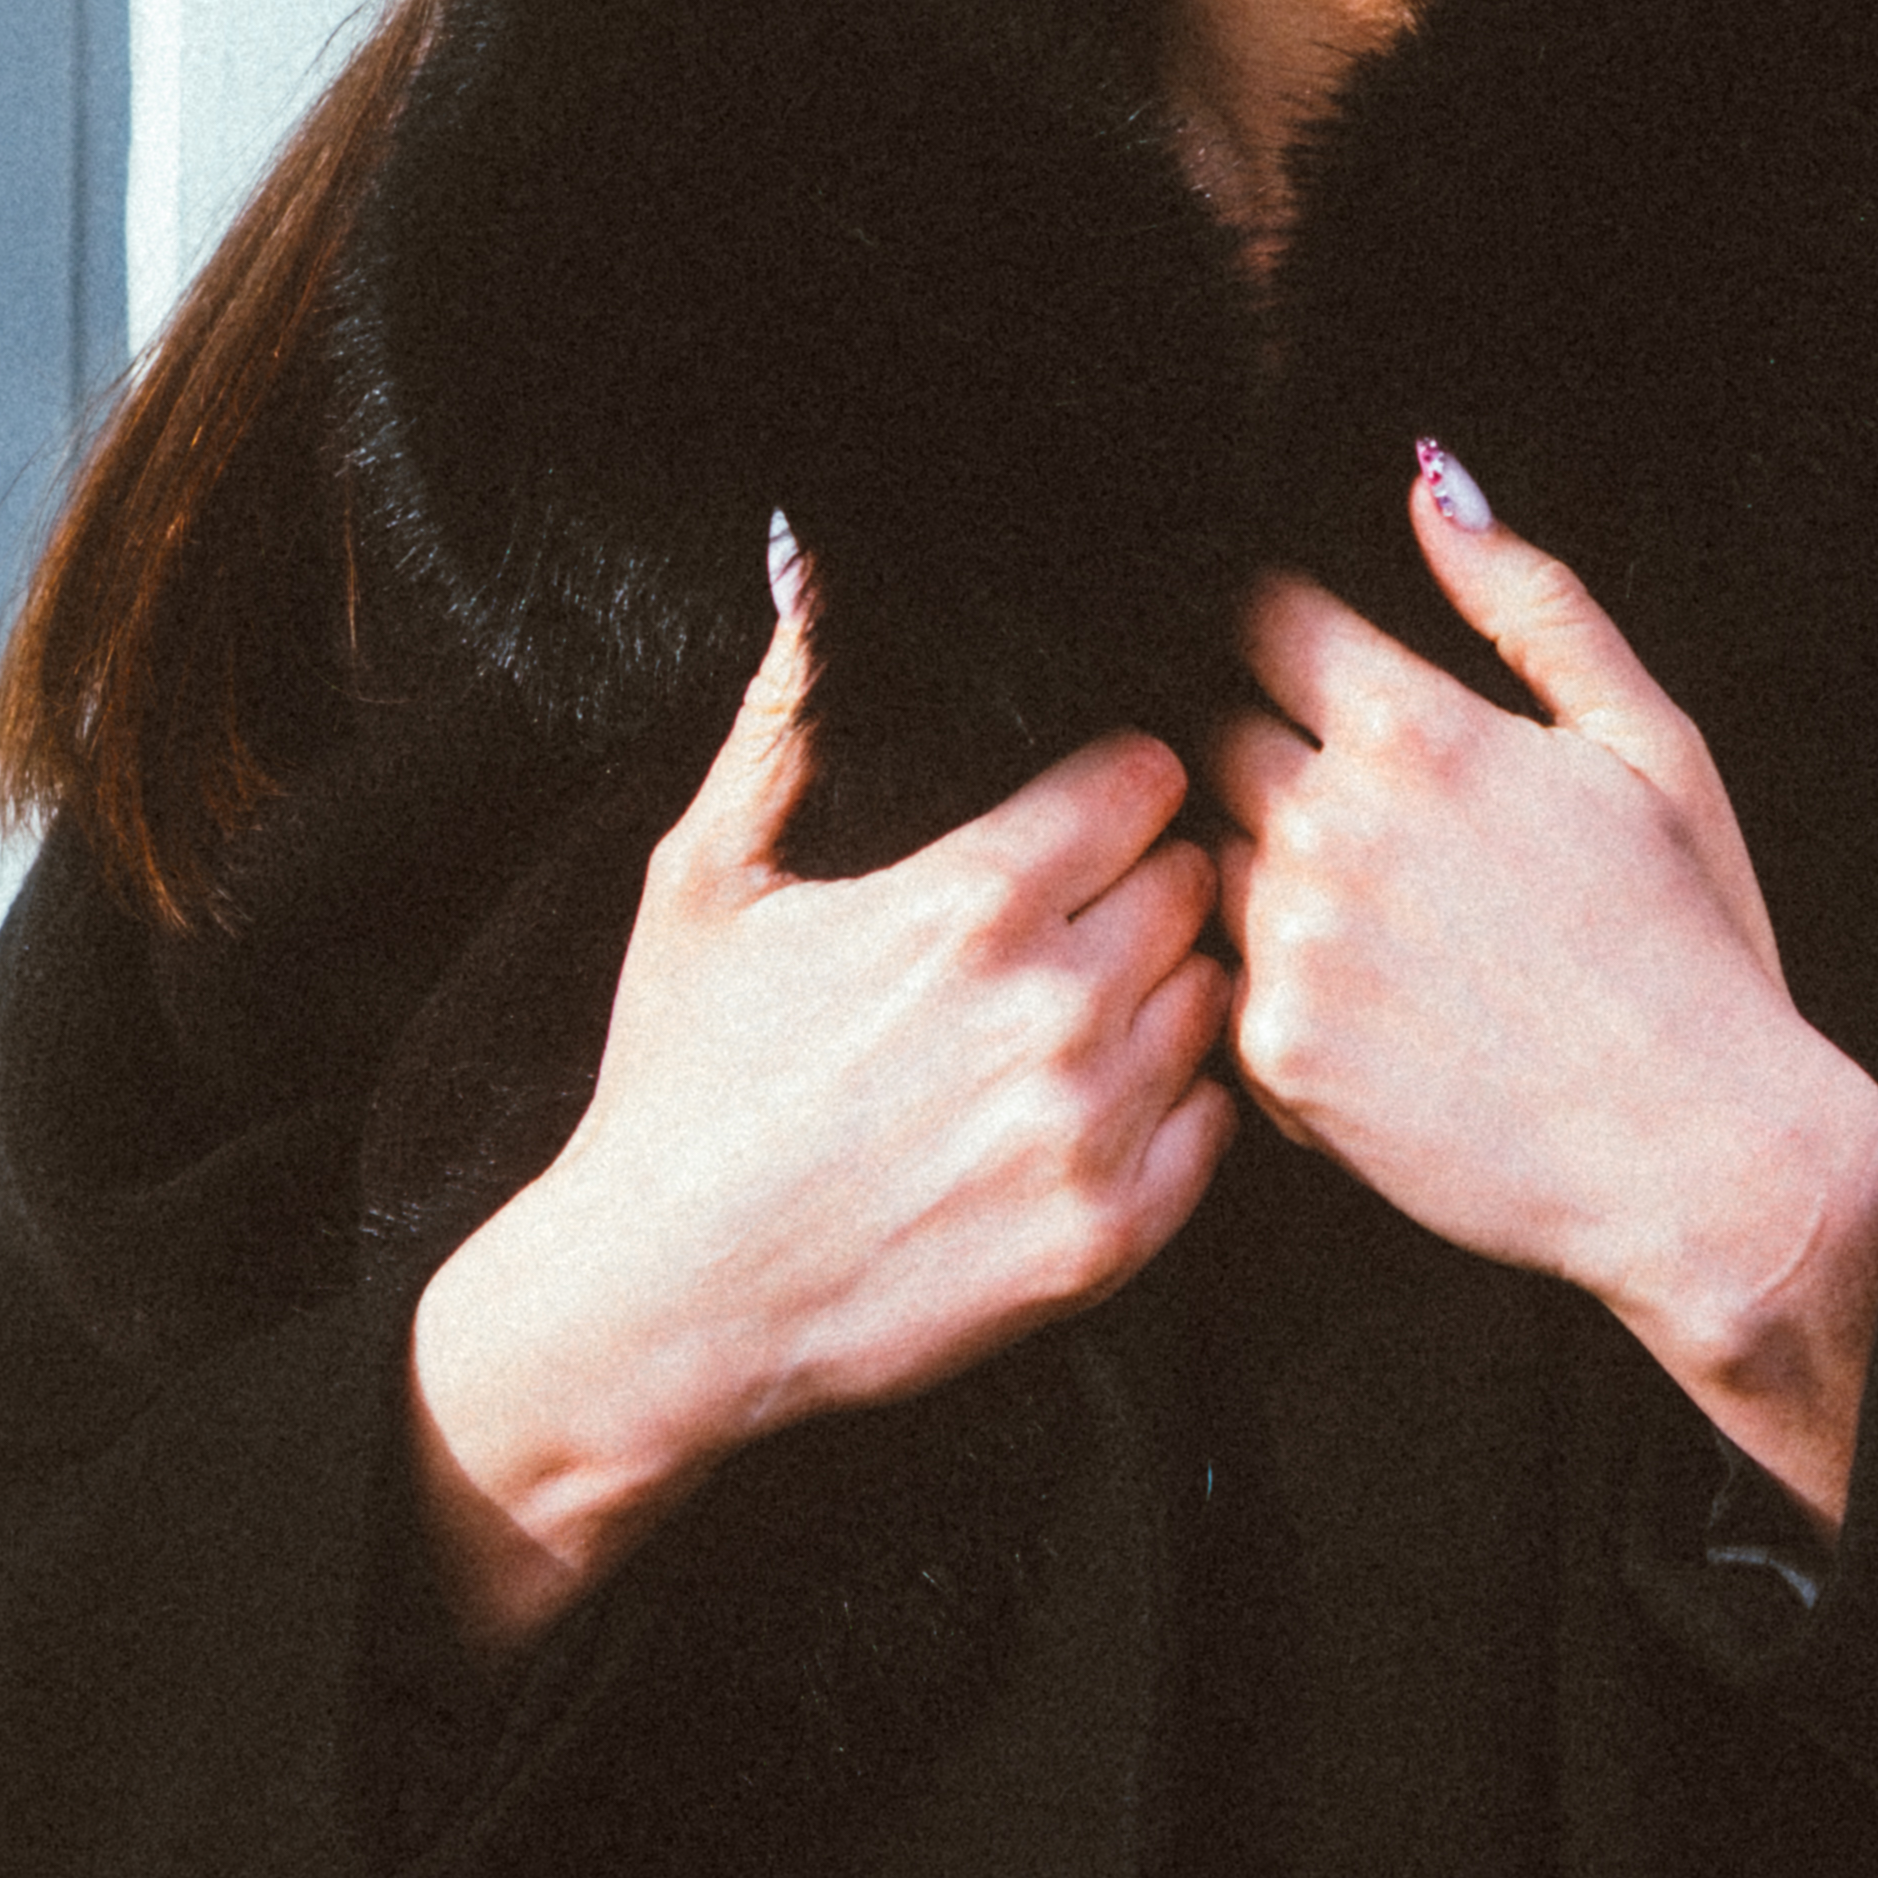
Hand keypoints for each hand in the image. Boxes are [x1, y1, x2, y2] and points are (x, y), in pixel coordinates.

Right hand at [406, 537, 1235, 1648]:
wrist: (662, 1304)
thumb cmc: (678, 1082)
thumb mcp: (702, 879)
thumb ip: (783, 722)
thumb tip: (813, 573)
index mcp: (968, 900)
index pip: (1143, 779)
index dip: (1117, 785)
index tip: (1087, 810)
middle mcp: (1050, 1008)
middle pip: (1195, 883)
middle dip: (1149, 883)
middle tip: (1088, 913)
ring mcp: (1086, 1131)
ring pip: (1213, 1002)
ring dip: (1166, 994)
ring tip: (1084, 1010)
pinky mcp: (1104, 1241)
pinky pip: (1216, 1130)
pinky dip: (1174, 1111)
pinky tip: (1092, 1104)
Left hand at [1196, 447, 1877, 1527]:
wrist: (1708, 1161)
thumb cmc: (1694, 944)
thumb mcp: (1646, 743)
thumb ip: (1529, 603)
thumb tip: (1431, 486)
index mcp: (1417, 728)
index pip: (1263, 622)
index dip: (1290, 642)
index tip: (1322, 678)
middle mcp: (1331, 825)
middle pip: (1220, 738)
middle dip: (1278, 757)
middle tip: (1380, 827)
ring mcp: (1292, 944)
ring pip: (1217, 860)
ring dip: (1272, 876)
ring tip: (1393, 935)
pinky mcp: (1277, 1054)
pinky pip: (1230, 983)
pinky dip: (1287, 990)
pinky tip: (1388, 1017)